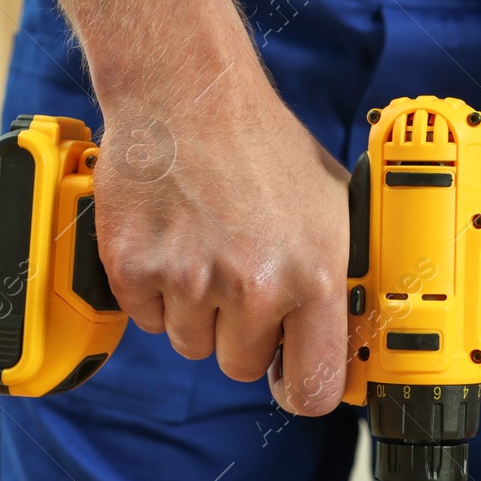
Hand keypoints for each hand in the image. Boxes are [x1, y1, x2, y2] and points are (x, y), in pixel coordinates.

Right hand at [93, 71, 351, 414]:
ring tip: (204, 249)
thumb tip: (346, 330)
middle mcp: (253, 286)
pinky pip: (146, 319)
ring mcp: (189, 280)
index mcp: (312, 276)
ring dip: (196, 312)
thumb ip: (335, 273)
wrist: (188, 91)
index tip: (290, 380)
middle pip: (241, 367)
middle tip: (238, 279)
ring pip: (190, 344)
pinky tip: (171, 241)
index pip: (313, 388)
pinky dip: (154, 292)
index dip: (300, 390)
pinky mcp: (134, 269)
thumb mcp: (330, 203)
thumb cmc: (262, 143)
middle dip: (240, 334)